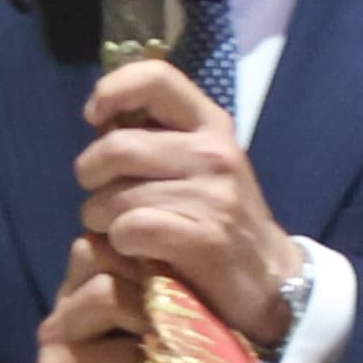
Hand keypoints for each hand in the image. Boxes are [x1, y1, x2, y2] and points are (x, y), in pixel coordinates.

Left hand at [75, 62, 303, 351]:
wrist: (271, 283)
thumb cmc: (221, 221)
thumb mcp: (202, 167)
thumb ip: (159, 140)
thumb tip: (101, 122)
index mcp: (211, 125)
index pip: (156, 78)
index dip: (113, 90)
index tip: (95, 119)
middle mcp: (216, 152)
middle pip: (117, 147)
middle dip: (91, 176)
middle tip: (99, 199)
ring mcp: (214, 196)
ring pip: (116, 196)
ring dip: (102, 220)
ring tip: (118, 232)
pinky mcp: (206, 238)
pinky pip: (130, 229)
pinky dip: (121, 244)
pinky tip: (135, 252)